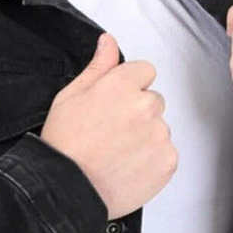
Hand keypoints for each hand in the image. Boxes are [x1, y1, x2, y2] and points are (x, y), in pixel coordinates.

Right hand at [39, 32, 177, 219]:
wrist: (66, 191)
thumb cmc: (64, 146)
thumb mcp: (70, 97)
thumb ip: (98, 67)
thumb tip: (109, 42)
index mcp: (123, 85)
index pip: (145, 72)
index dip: (129, 89)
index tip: (115, 107)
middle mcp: (146, 106)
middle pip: (154, 102)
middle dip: (138, 114)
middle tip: (113, 135)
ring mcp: (159, 135)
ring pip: (160, 129)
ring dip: (146, 138)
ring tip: (118, 155)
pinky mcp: (167, 161)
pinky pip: (167, 154)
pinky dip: (152, 162)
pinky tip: (128, 168)